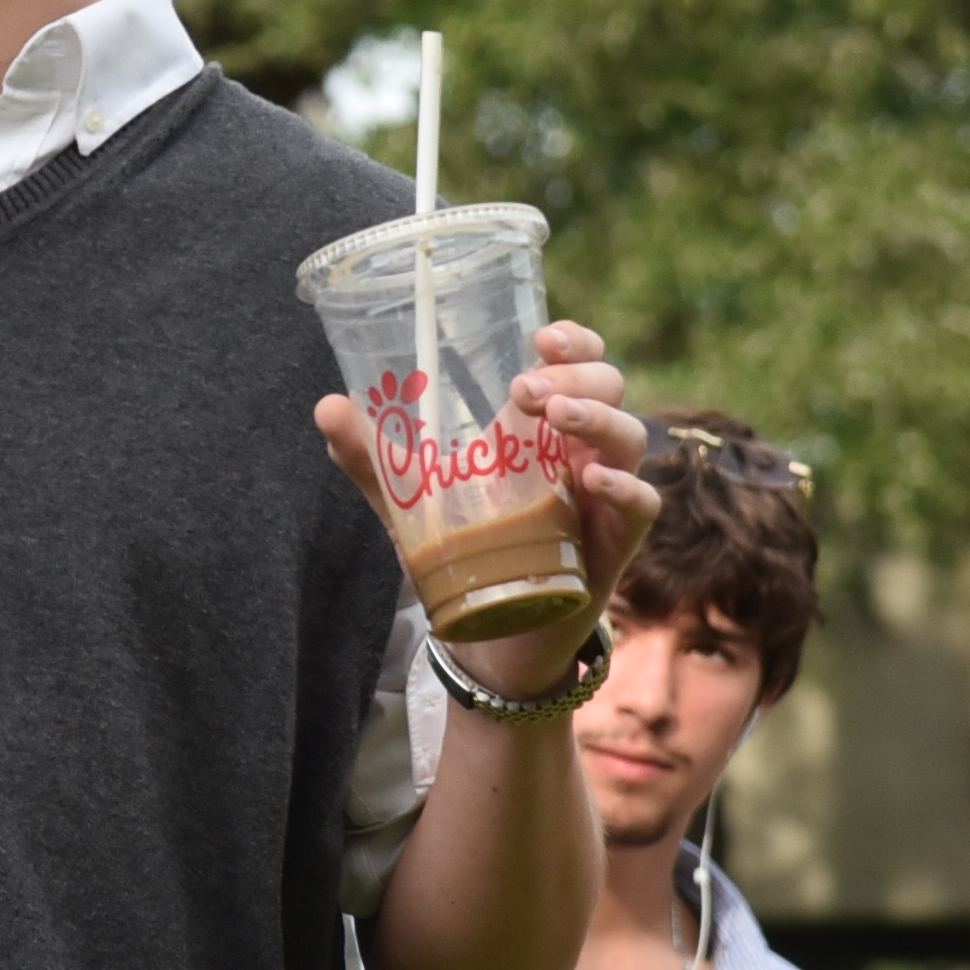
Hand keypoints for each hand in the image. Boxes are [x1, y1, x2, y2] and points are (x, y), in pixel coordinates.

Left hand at [312, 324, 655, 659]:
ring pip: (629, 435)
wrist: (493, 634)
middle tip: (523, 390)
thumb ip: (371, 458)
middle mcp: (582, 450)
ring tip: (555, 415)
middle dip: (575, 373)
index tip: (542, 335)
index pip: (580, 361)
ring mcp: (605, 494)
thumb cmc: (466, 550)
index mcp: (543, 425)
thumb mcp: (410, 501)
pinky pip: (642, 504)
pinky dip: (625, 487)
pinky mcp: (616, 542)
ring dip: (597, 415)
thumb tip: (328, 407)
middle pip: (610, 385)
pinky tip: (593, 481)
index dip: (574, 340)